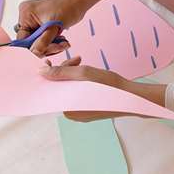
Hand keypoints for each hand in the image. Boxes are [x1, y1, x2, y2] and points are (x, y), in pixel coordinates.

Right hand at [17, 0, 86, 56]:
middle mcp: (26, 15)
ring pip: (37, 40)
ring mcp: (33, 18)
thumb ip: (43, 42)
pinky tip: (62, 40)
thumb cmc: (68, 9)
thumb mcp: (54, 28)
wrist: (79, 0)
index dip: (34, 47)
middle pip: (30, 41)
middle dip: (45, 46)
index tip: (46, 51)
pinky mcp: (41, 21)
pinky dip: (52, 41)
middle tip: (60, 46)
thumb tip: (34, 54)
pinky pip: (42, 36)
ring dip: (51, 45)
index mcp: (25, 14)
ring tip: (64, 43)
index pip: (22, 39)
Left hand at [38, 56, 166, 121]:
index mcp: (67, 109)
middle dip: (66, 71)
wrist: (132, 97)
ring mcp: (80, 114)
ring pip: (70, 89)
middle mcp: (71, 114)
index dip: (50, 73)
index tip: (50, 61)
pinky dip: (80, 83)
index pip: (52, 88)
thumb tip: (41, 72)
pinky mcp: (89, 111)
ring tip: (84, 63)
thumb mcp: (83, 74)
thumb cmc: (108, 85)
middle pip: (61, 88)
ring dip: (74, 74)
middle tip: (78, 58)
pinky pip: (78, 95)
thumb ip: (61, 72)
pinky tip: (89, 75)